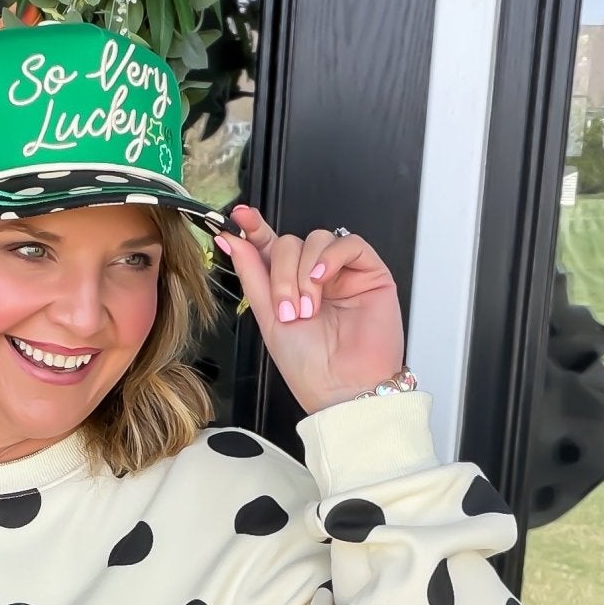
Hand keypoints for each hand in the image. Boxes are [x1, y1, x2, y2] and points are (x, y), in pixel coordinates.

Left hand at [217, 205, 408, 416]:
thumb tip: (233, 238)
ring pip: (316, 240)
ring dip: (303, 272)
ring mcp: (342, 273)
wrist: (341, 387)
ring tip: (308, 308)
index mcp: (288, 286)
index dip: (255, 229)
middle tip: (287, 308)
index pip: (270, 247)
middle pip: (290, 243)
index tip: (240, 217)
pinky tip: (322, 279)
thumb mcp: (267, 317)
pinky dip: (330, 257)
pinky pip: (348, 243)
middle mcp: (314, 277)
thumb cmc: (308, 365)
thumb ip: (252, 275)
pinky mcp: (370, 272)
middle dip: (281, 273)